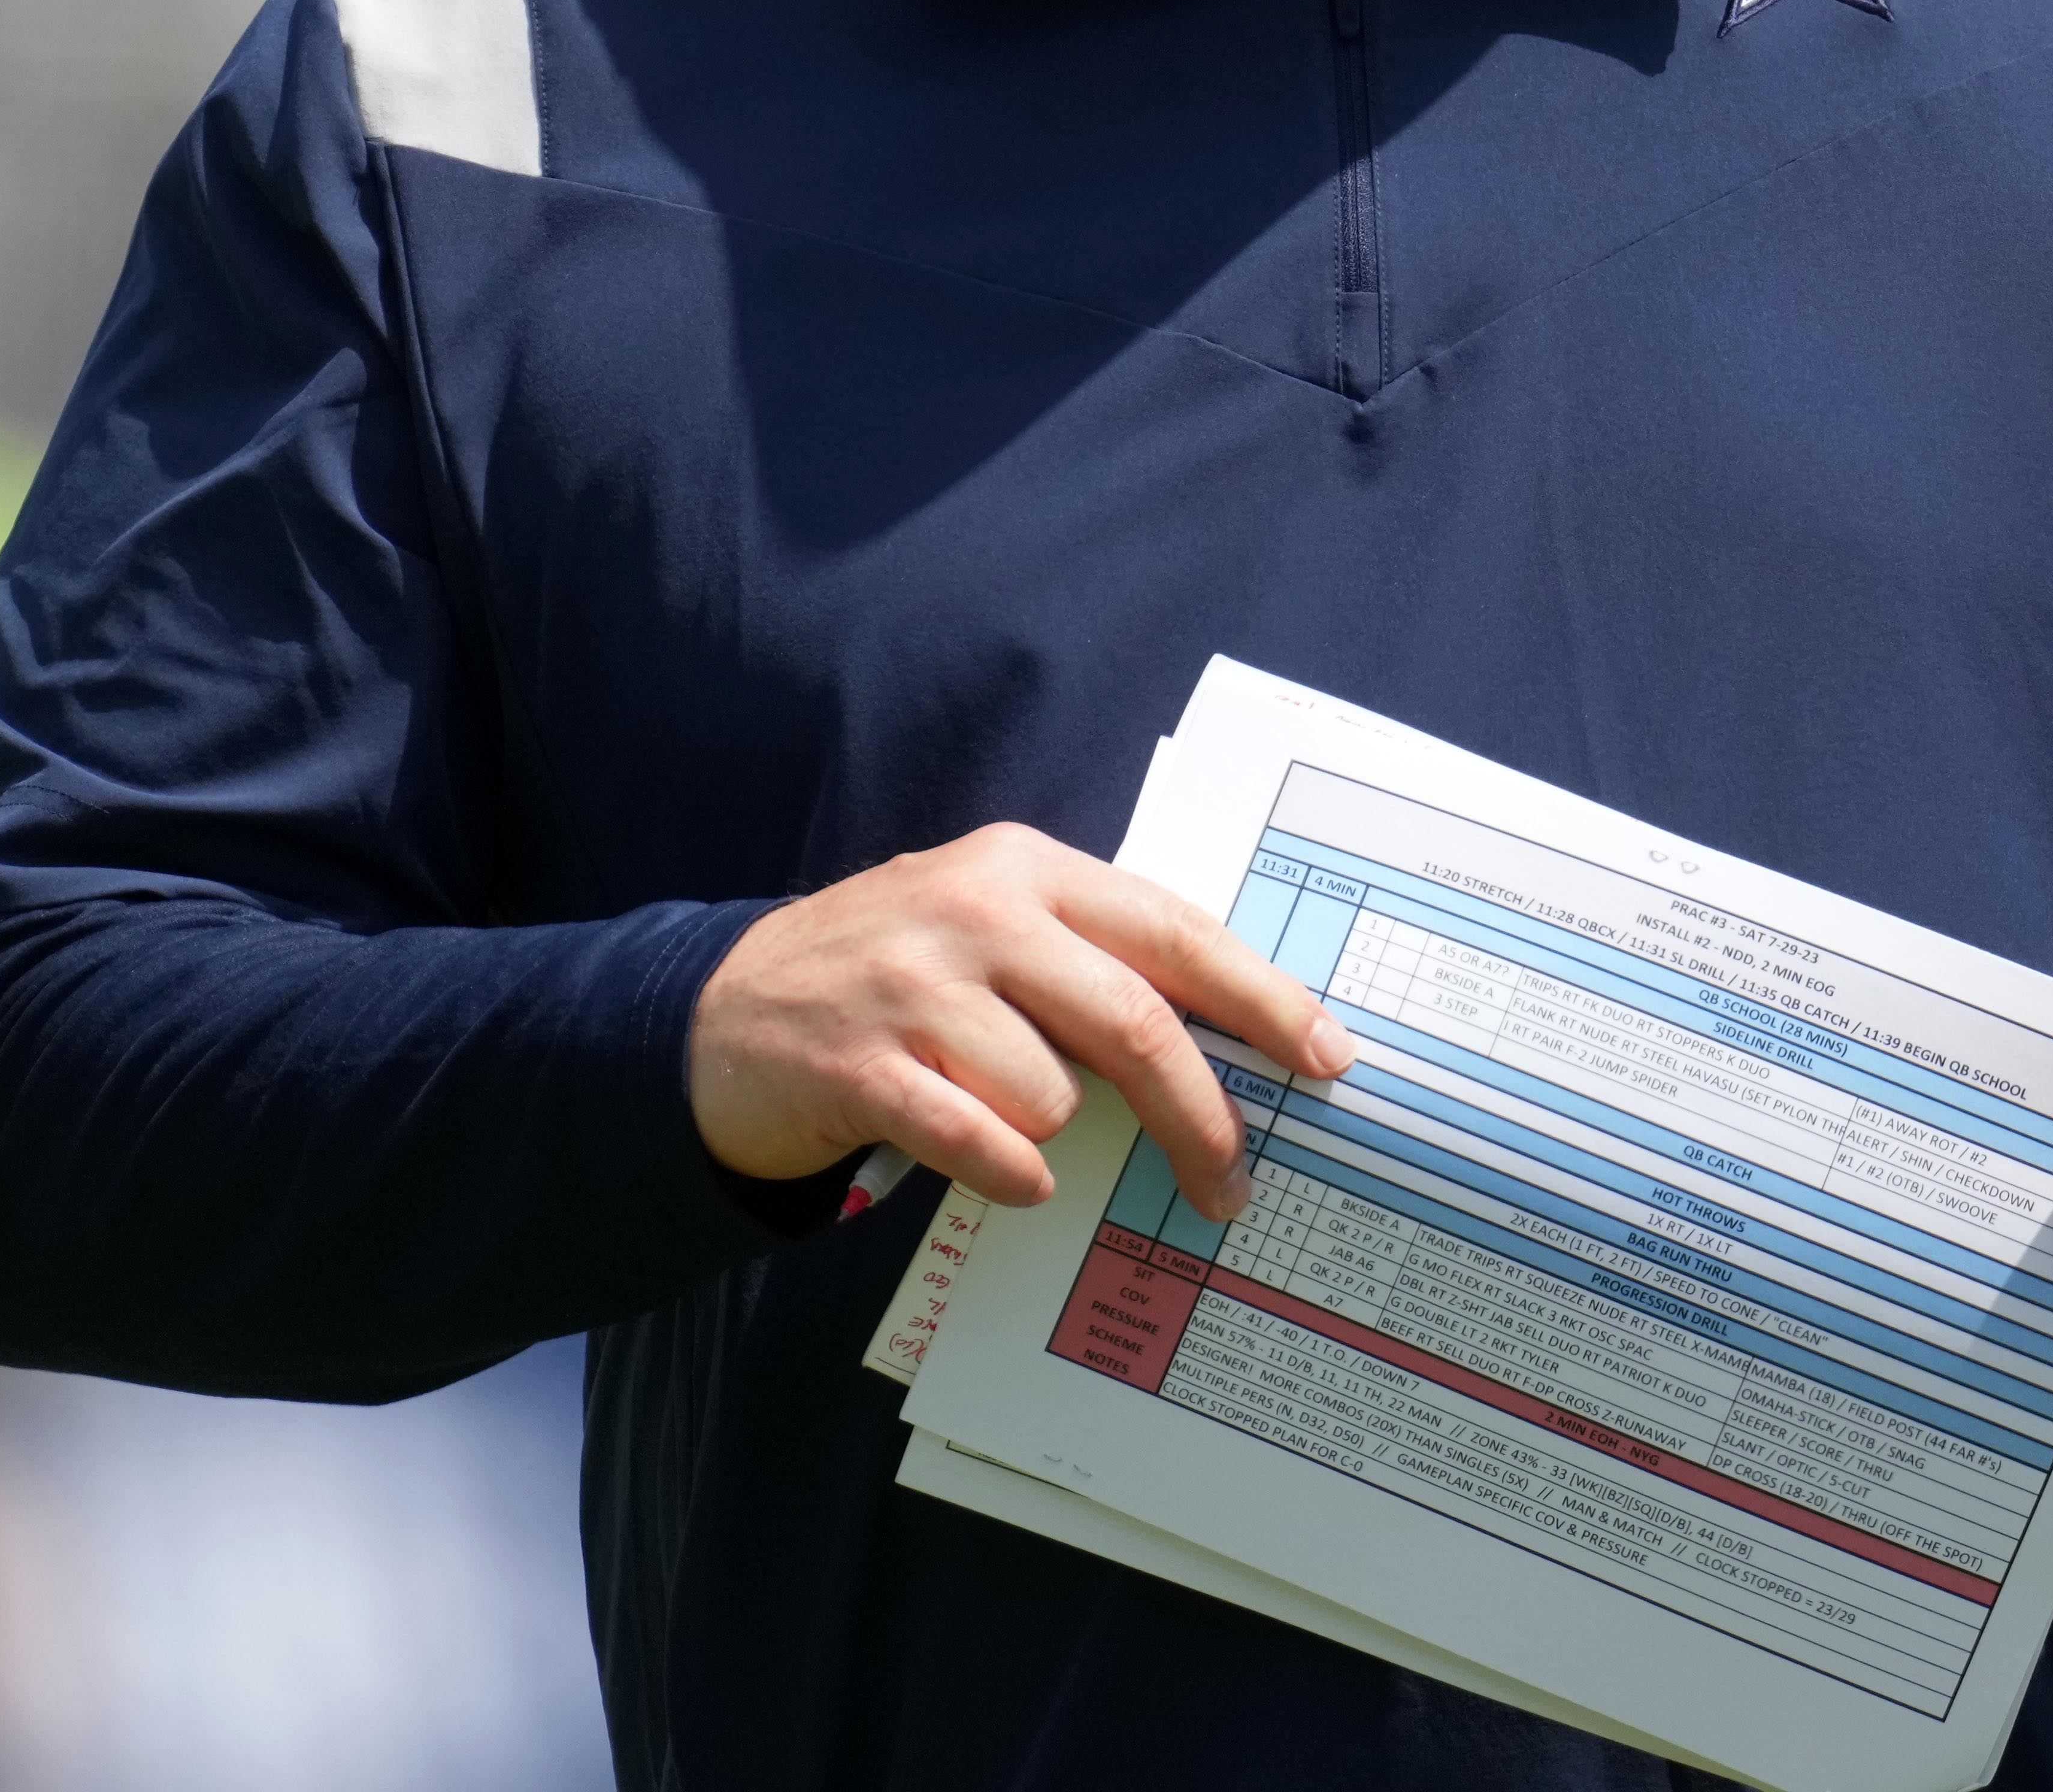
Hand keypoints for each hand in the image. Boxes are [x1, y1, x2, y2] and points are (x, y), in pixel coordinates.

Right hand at [690, 823, 1357, 1215]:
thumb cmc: (894, 977)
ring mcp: (914, 987)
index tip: (1327, 1057)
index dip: (1262, 998)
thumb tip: (1222, 1045)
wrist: (725, 1010)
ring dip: (1057, 1134)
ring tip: (1013, 1124)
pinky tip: (1006, 1174)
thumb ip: (1090, 963)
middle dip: (1200, 1113)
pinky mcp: (860, 1065)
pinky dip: (1009, 1172)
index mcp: (1028, 871)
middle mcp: (976, 912)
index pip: (1174, 932)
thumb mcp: (992, 930)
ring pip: (1052, 1091)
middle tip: (1231, 1181)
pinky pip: (978, 1140)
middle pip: (1134, 1019)